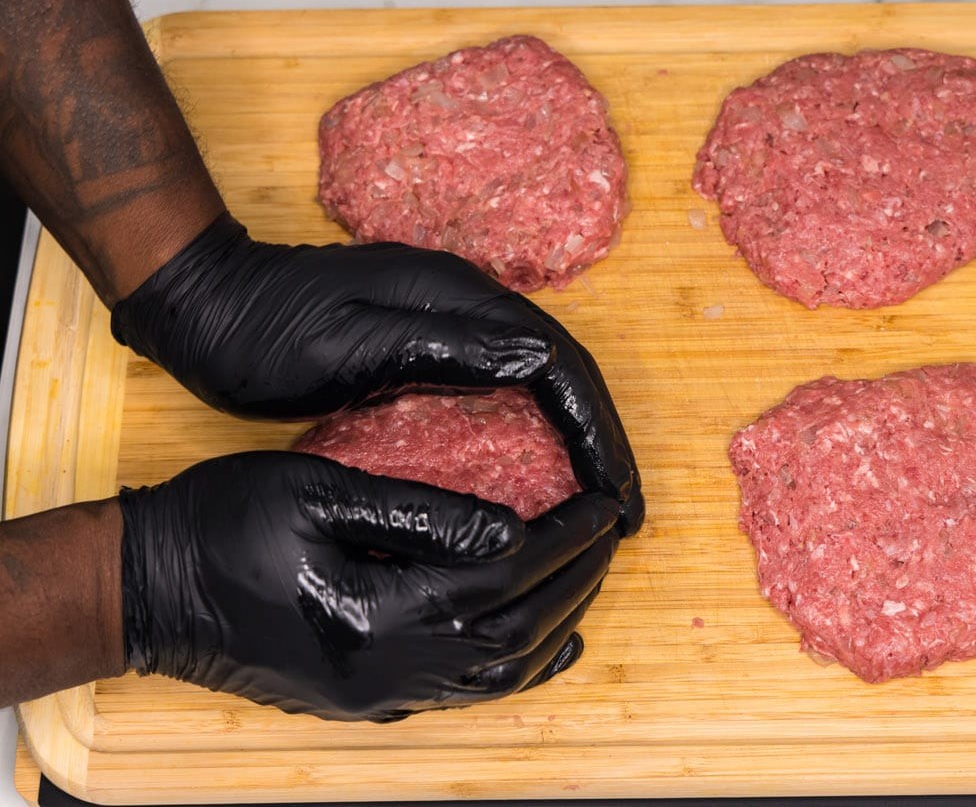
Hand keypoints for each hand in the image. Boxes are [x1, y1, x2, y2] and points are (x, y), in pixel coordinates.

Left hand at [110, 214, 642, 532]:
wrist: (205, 305)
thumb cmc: (265, 333)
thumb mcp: (348, 346)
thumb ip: (443, 346)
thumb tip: (543, 356)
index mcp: (457, 297)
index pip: (558, 361)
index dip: (595, 429)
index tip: (615, 494)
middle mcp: (467, 301)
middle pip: (563, 368)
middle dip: (601, 438)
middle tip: (624, 511)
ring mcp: (451, 319)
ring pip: (542, 379)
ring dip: (578, 437)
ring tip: (600, 500)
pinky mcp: (432, 343)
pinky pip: (510, 389)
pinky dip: (539, 434)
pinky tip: (541, 477)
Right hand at [119, 452, 620, 721]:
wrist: (143, 592)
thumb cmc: (220, 525)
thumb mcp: (316, 492)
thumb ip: (417, 512)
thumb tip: (508, 526)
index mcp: (376, 611)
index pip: (504, 574)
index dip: (562, 536)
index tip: (601, 502)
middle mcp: (387, 669)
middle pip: (514, 628)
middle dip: (576, 577)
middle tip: (613, 531)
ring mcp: (377, 695)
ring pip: (499, 672)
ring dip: (557, 623)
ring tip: (593, 577)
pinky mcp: (365, 701)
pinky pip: (465, 696)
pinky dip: (519, 670)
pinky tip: (549, 646)